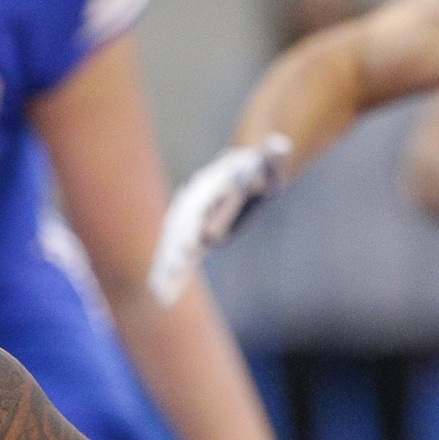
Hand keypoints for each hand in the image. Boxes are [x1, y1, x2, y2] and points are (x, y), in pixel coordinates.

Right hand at [148, 134, 292, 305]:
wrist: (248, 168)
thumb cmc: (262, 163)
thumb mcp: (271, 159)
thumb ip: (273, 154)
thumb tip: (279, 144)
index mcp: (207, 188)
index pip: (193, 211)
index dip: (188, 230)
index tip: (185, 249)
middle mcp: (193, 206)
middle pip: (176, 235)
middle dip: (170, 257)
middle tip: (163, 282)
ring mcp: (194, 223)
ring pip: (174, 249)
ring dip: (165, 271)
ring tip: (159, 295)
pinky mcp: (200, 236)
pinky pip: (184, 257)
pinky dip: (174, 275)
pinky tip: (166, 295)